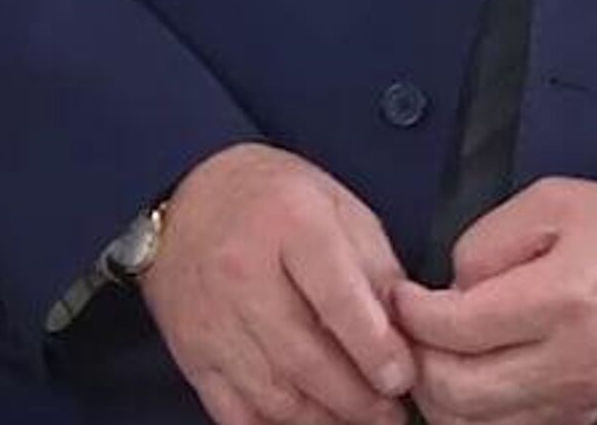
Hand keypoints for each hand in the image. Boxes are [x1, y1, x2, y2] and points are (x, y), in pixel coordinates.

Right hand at [140, 142, 415, 424]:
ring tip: (360, 420)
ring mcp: (213, 321)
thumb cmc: (277, 198)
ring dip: (323, 420)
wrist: (191, 195)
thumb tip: (404, 331)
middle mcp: (244, 273)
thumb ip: (374, 266)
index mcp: (291, 223)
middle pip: (304, 356)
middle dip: (356, 397)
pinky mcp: (192, 356)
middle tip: (391, 413)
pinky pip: (235, 413)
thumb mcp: (338, 207)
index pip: (335, 297)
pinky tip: (310, 423)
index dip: (374, 346)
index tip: (402, 378)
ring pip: (272, 394)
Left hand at [392, 178, 596, 424]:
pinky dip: (472, 416)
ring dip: (438, 397)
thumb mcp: (559, 202)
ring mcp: (573, 403)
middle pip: (456, 392)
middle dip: (416, 362)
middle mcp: (566, 362)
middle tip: (408, 330)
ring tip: (433, 356)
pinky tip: (467, 379)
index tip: (401, 296)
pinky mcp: (579, 422)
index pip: (459, 327)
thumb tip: (452, 286)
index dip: (413, 315)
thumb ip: (492, 238)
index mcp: (562, 297)